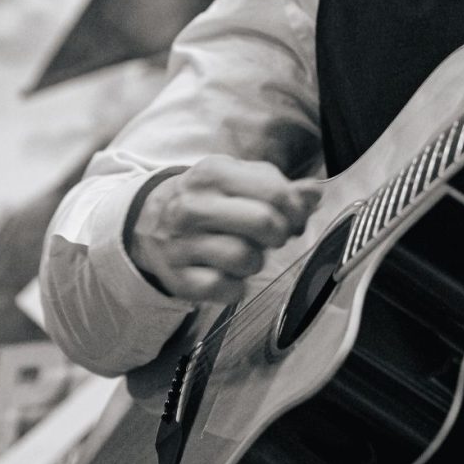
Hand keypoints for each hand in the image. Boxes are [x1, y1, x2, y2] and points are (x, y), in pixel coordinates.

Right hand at [128, 157, 322, 301]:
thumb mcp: (237, 180)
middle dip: (278, 235)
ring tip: (244, 253)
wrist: (148, 221)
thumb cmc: (207, 199)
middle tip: (272, 237)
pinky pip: (226, 290)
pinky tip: (228, 274)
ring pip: (246, 259)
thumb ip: (278, 186)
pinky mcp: (179, 279)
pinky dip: (236, 286)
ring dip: (256, 261)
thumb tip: (315, 193)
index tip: (292, 218)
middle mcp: (193, 207)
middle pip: (263, 223)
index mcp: (213, 173)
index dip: (295, 210)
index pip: (275, 192)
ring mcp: (182, 245)